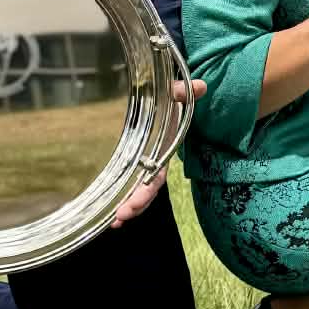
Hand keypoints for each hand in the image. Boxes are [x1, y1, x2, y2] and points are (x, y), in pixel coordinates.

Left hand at [110, 78, 204, 224]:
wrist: (164, 97)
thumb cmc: (169, 98)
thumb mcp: (174, 94)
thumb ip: (183, 93)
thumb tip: (200, 87)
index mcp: (165, 150)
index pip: (158, 176)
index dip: (146, 192)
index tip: (133, 204)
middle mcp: (156, 161)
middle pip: (148, 190)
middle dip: (136, 205)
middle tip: (120, 216)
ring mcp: (145, 164)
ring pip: (139, 192)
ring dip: (128, 208)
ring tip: (115, 221)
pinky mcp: (134, 162)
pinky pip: (129, 184)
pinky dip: (120, 198)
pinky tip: (108, 213)